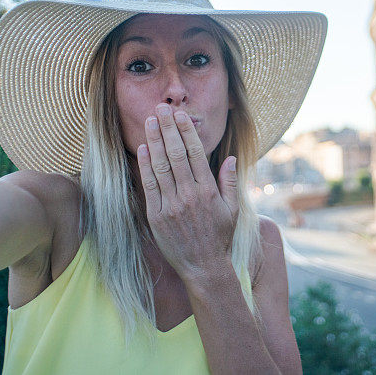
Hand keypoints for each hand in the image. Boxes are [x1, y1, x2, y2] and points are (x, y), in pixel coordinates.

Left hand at [136, 103, 237, 282]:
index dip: (187, 131)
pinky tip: (143, 149)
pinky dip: (146, 165)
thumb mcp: (232, 209)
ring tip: (149, 121)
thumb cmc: (219, 236)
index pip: (195, 153)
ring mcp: (172, 205)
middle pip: (177, 154)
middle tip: (161, 108)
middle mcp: (190, 194)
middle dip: (168, 128)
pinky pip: (150, 185)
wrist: (203, 266)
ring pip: (161, 166)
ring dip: (155, 141)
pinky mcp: (157, 216)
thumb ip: (229, 182)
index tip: (180, 115)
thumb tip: (230, 158)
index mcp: (208, 190)